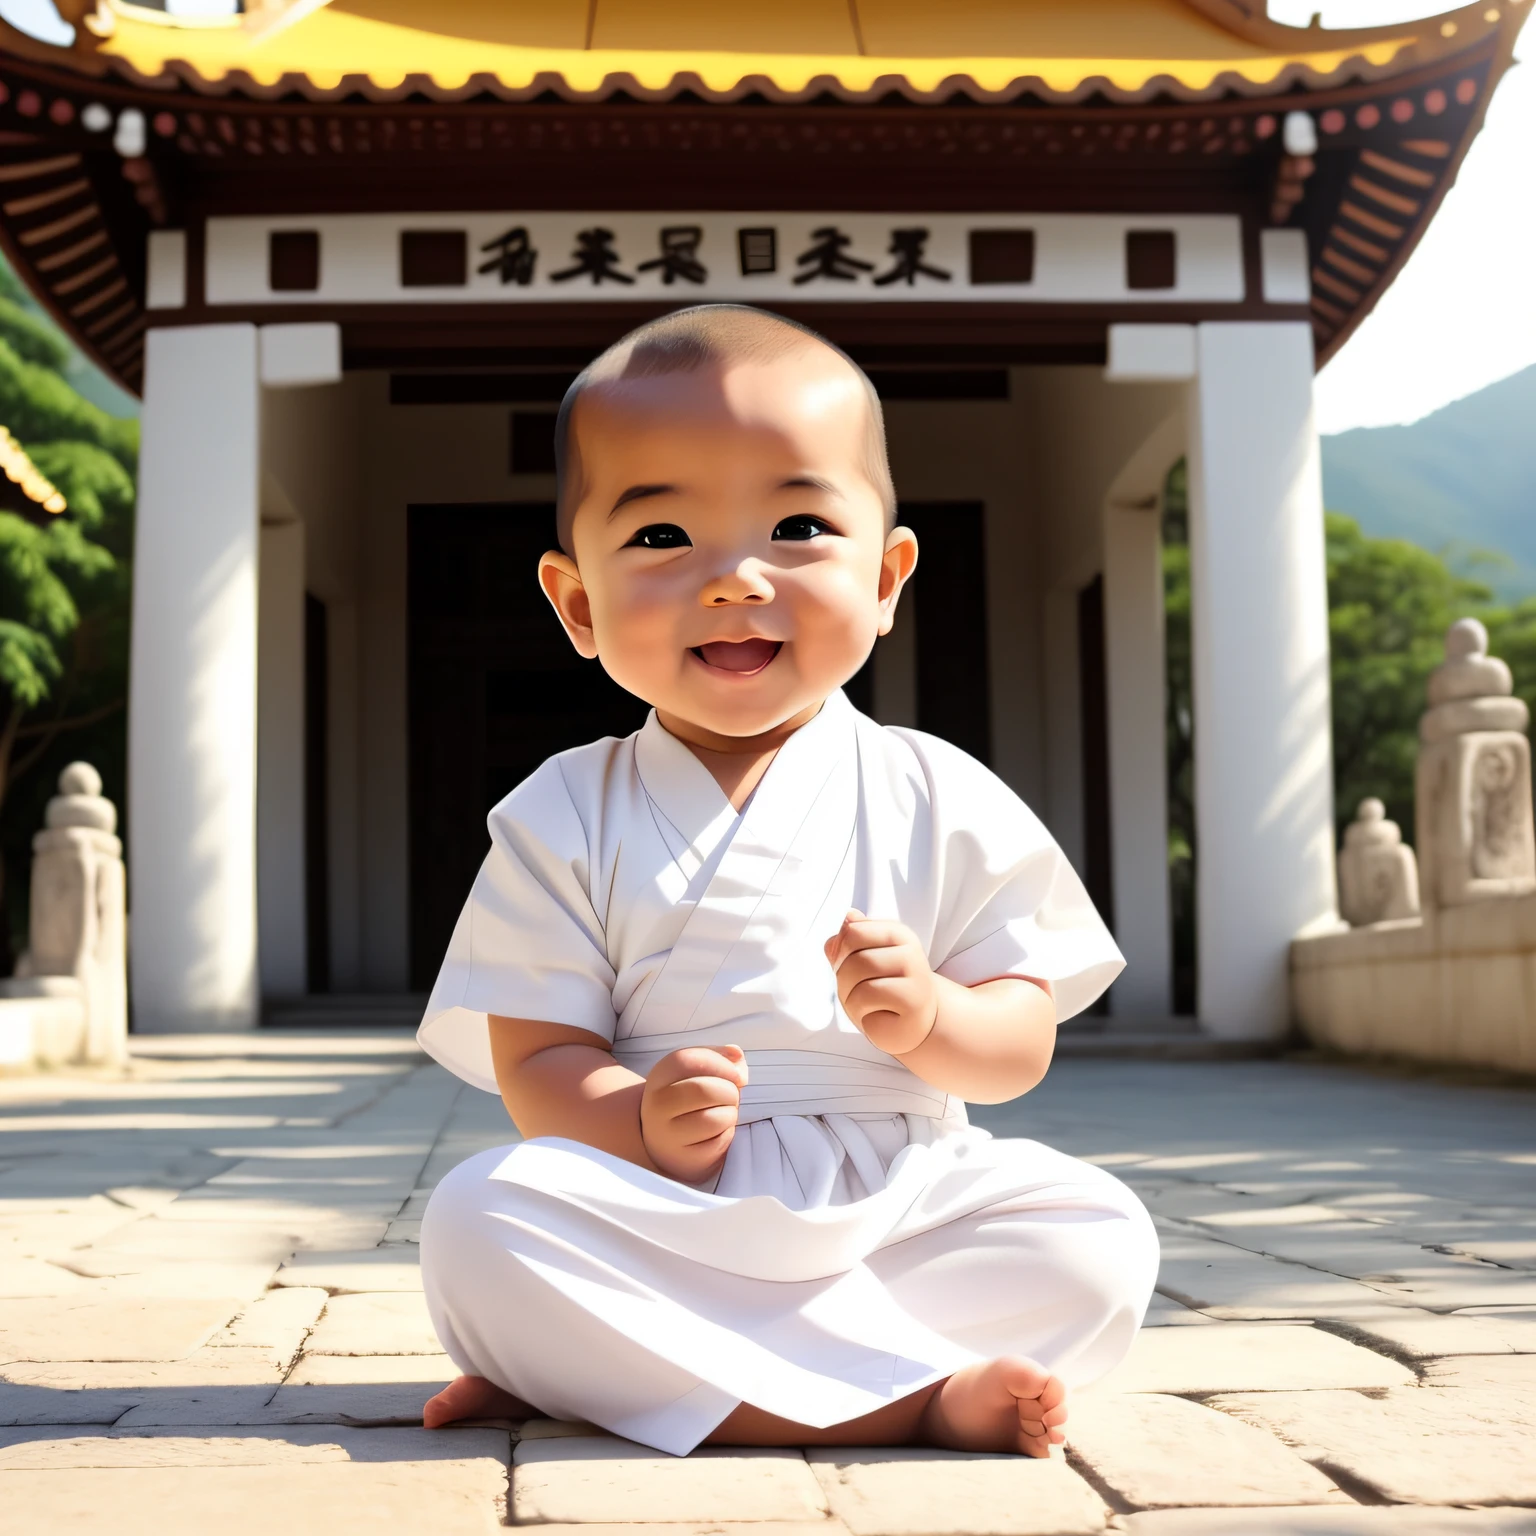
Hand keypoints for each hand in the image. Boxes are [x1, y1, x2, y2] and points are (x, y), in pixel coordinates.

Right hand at [640, 1045, 747, 1182]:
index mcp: (659, 1077)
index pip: (686, 1060)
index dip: (719, 1063)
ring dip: (730, 1113)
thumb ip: (719, 1059)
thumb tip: (736, 1055)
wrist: (667, 1141)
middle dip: (729, 1091)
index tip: (735, 1072)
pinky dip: (727, 1134)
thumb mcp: (696, 1073)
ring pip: (714, 1119)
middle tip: (731, 1095)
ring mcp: (666, 1136)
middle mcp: (656, 1106)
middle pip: (703, 1090)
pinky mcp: (683, 1159)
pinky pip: (719, 1143)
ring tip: (724, 1112)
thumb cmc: (689, 1100)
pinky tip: (717, 1131)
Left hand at [824, 910, 938, 1056]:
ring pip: (857, 978)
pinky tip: (878, 1015)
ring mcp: (915, 977)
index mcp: (898, 934)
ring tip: (868, 1004)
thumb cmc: (884, 992)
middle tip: (857, 991)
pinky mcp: (912, 1003)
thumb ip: (850, 940)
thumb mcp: (862, 960)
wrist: (912, 1025)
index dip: (840, 951)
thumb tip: (848, 917)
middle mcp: (910, 952)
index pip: (853, 930)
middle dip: (843, 977)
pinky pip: (864, 1000)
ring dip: (850, 997)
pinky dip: (860, 1012)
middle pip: (854, 956)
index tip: (848, 965)